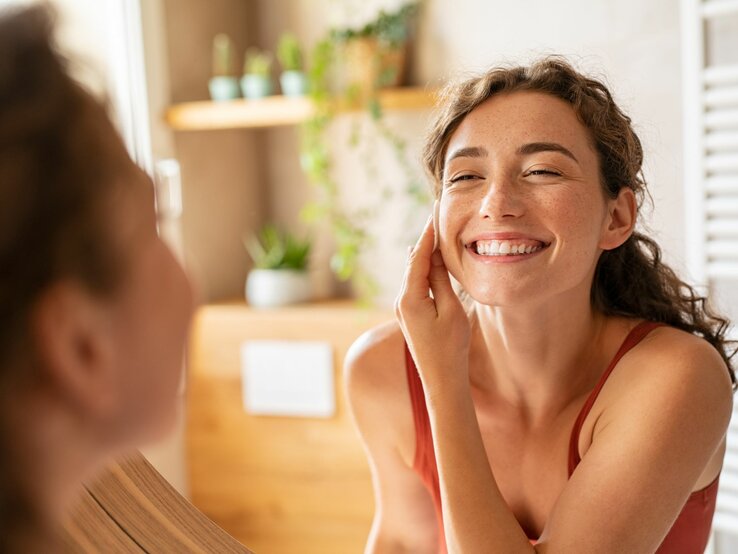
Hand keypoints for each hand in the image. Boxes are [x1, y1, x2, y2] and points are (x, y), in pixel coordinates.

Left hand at [395, 215, 470, 397]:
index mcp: (410, 297)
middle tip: (435, 214)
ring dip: (423, 253)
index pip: (418, 256)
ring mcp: (403, 308)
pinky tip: (428, 259)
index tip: (434, 211)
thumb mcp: (451, 310)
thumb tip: (432, 255)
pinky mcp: (409, 314)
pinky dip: (423, 269)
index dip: (427, 233)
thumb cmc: (451, 348)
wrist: (441, 381)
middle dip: (424, 239)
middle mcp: (401, 300)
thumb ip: (440, 280)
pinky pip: (415, 284)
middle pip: (412, 261)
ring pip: (413, 273)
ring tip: (434, 231)